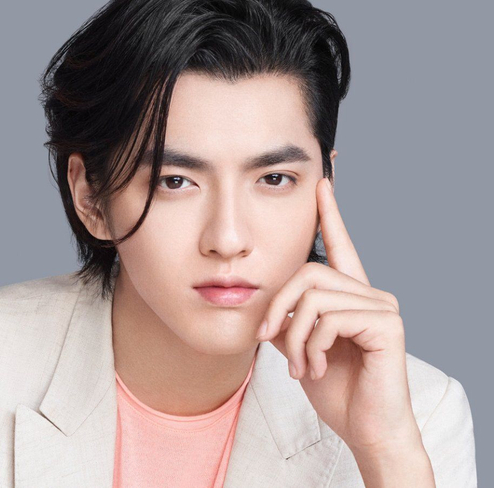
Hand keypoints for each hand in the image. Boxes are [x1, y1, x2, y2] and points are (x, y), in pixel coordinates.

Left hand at [255, 177, 422, 455]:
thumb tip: (269, 302)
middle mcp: (369, 293)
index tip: (322, 183)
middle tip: (267, 338)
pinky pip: (330, 318)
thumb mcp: (299, 346)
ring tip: (297, 364)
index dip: (329, 215)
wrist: (363, 428)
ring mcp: (381, 308)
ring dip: (293, 336)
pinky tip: (315, 367)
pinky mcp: (387, 325)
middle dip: (277, 307)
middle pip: (308, 273)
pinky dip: (311, 346)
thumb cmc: (333, 388)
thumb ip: (289, 317)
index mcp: (349, 295)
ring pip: (314, 298)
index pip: (338, 246)